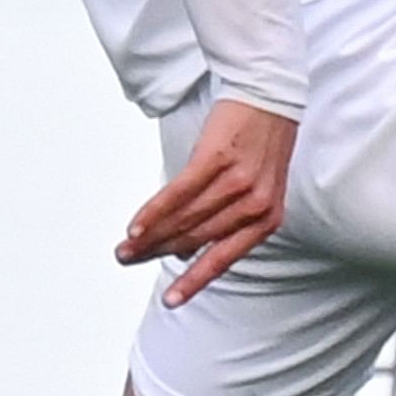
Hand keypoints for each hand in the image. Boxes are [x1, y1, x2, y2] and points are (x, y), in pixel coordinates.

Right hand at [119, 97, 296, 305]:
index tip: (171, 301)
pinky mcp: (218, 159)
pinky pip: (179, 193)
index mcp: (268, 218)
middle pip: (196, 238)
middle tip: (129, 261)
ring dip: (150, 237)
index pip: (224, 258)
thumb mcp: (258, 188)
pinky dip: (154, 212)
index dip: (195, 281)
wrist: (270, 94)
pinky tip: (136, 226)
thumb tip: (186, 250)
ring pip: (185, 220)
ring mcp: (238, 182)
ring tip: (125, 249)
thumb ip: (229, 219)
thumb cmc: (261, 143)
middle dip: (159, 253)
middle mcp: (255, 204)